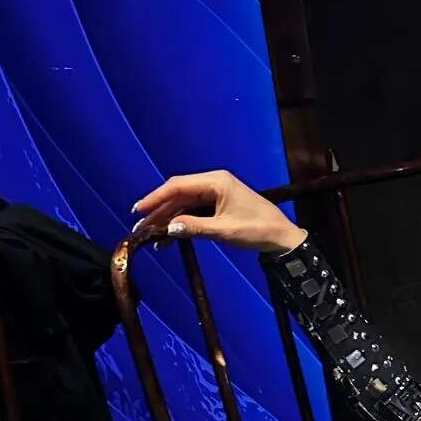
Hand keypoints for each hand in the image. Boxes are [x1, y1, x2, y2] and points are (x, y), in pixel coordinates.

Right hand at [129, 170, 307, 254]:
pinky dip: (181, 223)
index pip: (178, 186)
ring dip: (168, 219)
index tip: (139, 210)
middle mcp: (213, 182)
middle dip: (159, 211)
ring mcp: (215, 193)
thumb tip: (169, 228)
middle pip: (178, 194)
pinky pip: (193, 211)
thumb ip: (195, 228)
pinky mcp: (217, 204)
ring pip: (183, 204)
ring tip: (150, 235)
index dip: (156, 198)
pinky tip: (169, 238)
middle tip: (140, 227)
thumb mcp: (225, 231)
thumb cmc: (258, 230)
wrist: (281, 236)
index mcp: (216, 182)